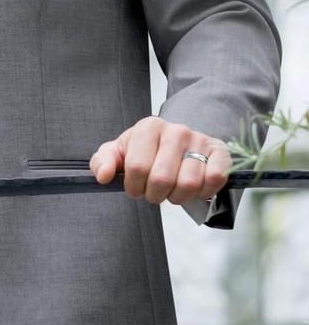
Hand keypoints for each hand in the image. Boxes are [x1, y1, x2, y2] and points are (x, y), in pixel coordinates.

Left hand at [90, 117, 230, 205]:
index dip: (134, 187)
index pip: (137, 168)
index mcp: (148, 128)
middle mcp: (176, 130)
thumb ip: (103, 162)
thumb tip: (104, 177)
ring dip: (178, 197)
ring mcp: (200, 140)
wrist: (180, 141)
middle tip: (155, 191)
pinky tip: (194, 188)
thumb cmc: (146, 150)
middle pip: (162, 179)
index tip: (136, 187)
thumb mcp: (120, 152)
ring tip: (173, 189)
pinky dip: (203, 192)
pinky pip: (214, 180)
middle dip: (155, 195)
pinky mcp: (220, 152)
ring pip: (188, 184)